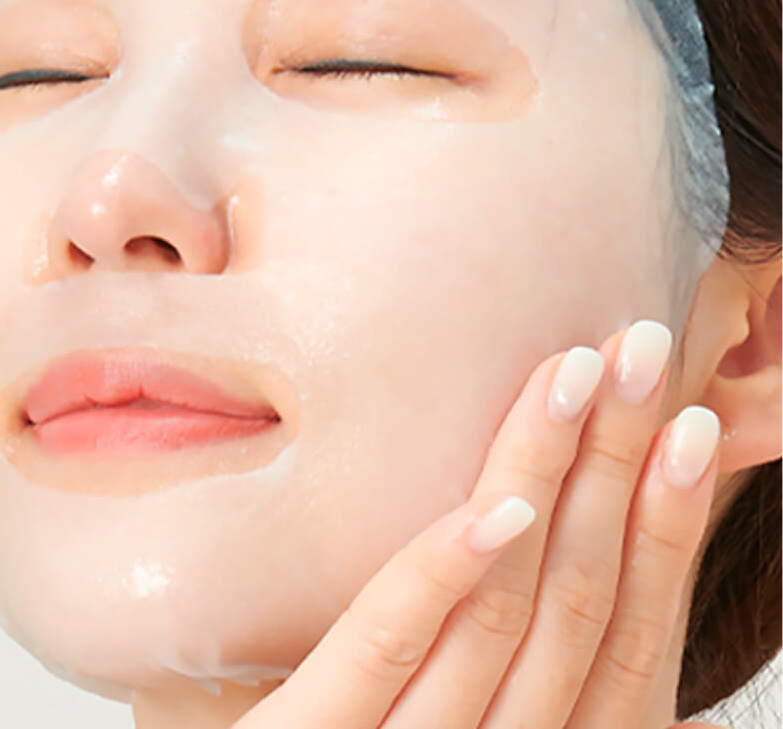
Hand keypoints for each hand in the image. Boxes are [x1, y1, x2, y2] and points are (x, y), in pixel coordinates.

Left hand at [234, 321, 726, 728]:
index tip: (688, 423)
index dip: (665, 527)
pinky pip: (388, 646)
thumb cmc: (355, 728)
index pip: (628, 633)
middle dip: (617, 467)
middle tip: (642, 352)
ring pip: (506, 612)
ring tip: (578, 377)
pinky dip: (444, 573)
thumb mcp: (448, 699)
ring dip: (551, 482)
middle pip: (579, 601)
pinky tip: (496, 506)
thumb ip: (494, 641)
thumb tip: (548, 531)